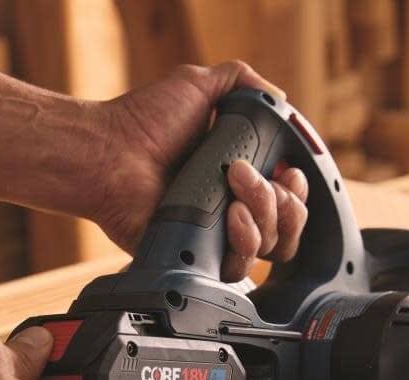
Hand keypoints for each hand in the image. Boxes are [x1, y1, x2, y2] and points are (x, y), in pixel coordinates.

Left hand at [94, 61, 308, 281]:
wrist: (109, 153)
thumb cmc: (144, 121)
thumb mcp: (198, 84)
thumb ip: (241, 83)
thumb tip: (279, 97)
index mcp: (239, 174)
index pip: (290, 195)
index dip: (299, 186)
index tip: (288, 168)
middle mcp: (232, 207)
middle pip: (289, 224)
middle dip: (285, 199)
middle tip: (249, 175)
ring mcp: (216, 235)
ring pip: (272, 245)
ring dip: (264, 213)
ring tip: (233, 188)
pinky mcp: (197, 258)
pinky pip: (239, 268)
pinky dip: (245, 242)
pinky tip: (230, 216)